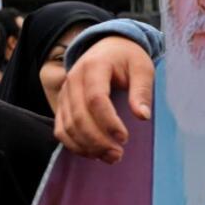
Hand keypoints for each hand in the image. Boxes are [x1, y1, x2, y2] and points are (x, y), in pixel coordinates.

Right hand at [54, 36, 153, 163]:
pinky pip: (61, 128)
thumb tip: (143, 117)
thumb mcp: (142, 68)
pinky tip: (93, 154)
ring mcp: (65, 93)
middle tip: (118, 155)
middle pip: (79, 116)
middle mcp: (73, 79)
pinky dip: (74, 144)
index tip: (124, 138)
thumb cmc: (128, 58)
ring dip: (86, 146)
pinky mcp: (63, 104)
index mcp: (94, 67)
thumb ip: (142, 90)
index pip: (96, 99)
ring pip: (67, 126)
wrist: (109, 46)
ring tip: (110, 158)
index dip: (108, 122)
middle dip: (97, 140)